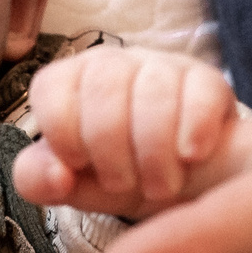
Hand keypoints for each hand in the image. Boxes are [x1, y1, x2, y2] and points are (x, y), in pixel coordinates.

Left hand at [14, 44, 243, 214]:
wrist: (188, 186)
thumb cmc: (122, 176)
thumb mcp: (78, 185)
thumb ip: (43, 180)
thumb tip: (56, 175)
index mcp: (73, 84)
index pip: (52, 86)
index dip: (62, 130)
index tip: (80, 165)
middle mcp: (116, 66)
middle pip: (103, 82)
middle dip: (110, 144)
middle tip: (123, 185)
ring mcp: (164, 68)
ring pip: (153, 87)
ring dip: (154, 148)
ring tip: (160, 186)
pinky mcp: (208, 82)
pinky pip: (201, 90)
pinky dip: (194, 128)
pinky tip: (190, 156)